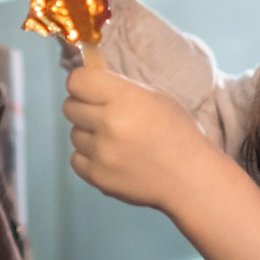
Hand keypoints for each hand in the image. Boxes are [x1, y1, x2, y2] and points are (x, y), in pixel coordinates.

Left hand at [62, 65, 215, 210]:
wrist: (190, 178)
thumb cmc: (177, 134)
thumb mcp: (155, 97)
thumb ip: (119, 87)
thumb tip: (87, 80)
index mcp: (125, 99)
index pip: (77, 80)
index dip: (81, 82)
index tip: (89, 87)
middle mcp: (110, 124)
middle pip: (69, 106)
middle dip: (84, 107)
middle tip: (104, 113)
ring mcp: (102, 153)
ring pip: (74, 134)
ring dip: (89, 134)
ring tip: (116, 140)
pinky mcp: (98, 177)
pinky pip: (76, 159)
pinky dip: (89, 157)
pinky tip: (112, 157)